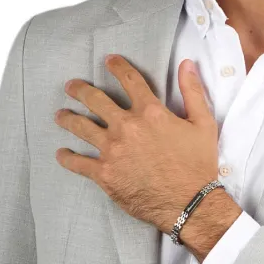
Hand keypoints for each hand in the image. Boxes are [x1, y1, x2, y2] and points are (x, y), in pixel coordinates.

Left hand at [54, 54, 220, 234]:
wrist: (189, 203)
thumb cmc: (198, 163)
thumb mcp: (203, 123)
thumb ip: (193, 91)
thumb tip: (187, 64)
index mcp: (150, 112)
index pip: (130, 80)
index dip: (118, 66)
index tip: (108, 60)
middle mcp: (127, 126)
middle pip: (97, 101)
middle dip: (81, 90)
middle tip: (71, 86)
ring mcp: (113, 150)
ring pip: (82, 128)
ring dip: (69, 119)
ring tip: (60, 115)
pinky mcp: (105, 174)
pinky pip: (79, 163)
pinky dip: (68, 158)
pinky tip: (61, 154)